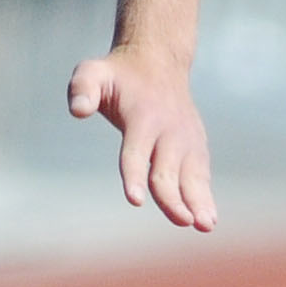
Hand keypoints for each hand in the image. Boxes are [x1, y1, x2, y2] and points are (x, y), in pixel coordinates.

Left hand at [67, 44, 215, 231]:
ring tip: (204, 226)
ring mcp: (186, 138)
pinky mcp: (196, 145)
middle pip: (167, 170)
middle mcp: (168, 129)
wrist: (159, 60)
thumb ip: (82, 89)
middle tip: (181, 221)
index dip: (134, 175)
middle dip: (173, 197)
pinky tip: (208, 221)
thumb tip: (77, 110)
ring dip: (199, 200)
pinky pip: (200, 175)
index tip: (135, 199)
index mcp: (142, 116)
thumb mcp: (93, 72)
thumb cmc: (118, 74)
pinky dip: (205, 197)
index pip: (136, 151)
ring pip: (191, 175)